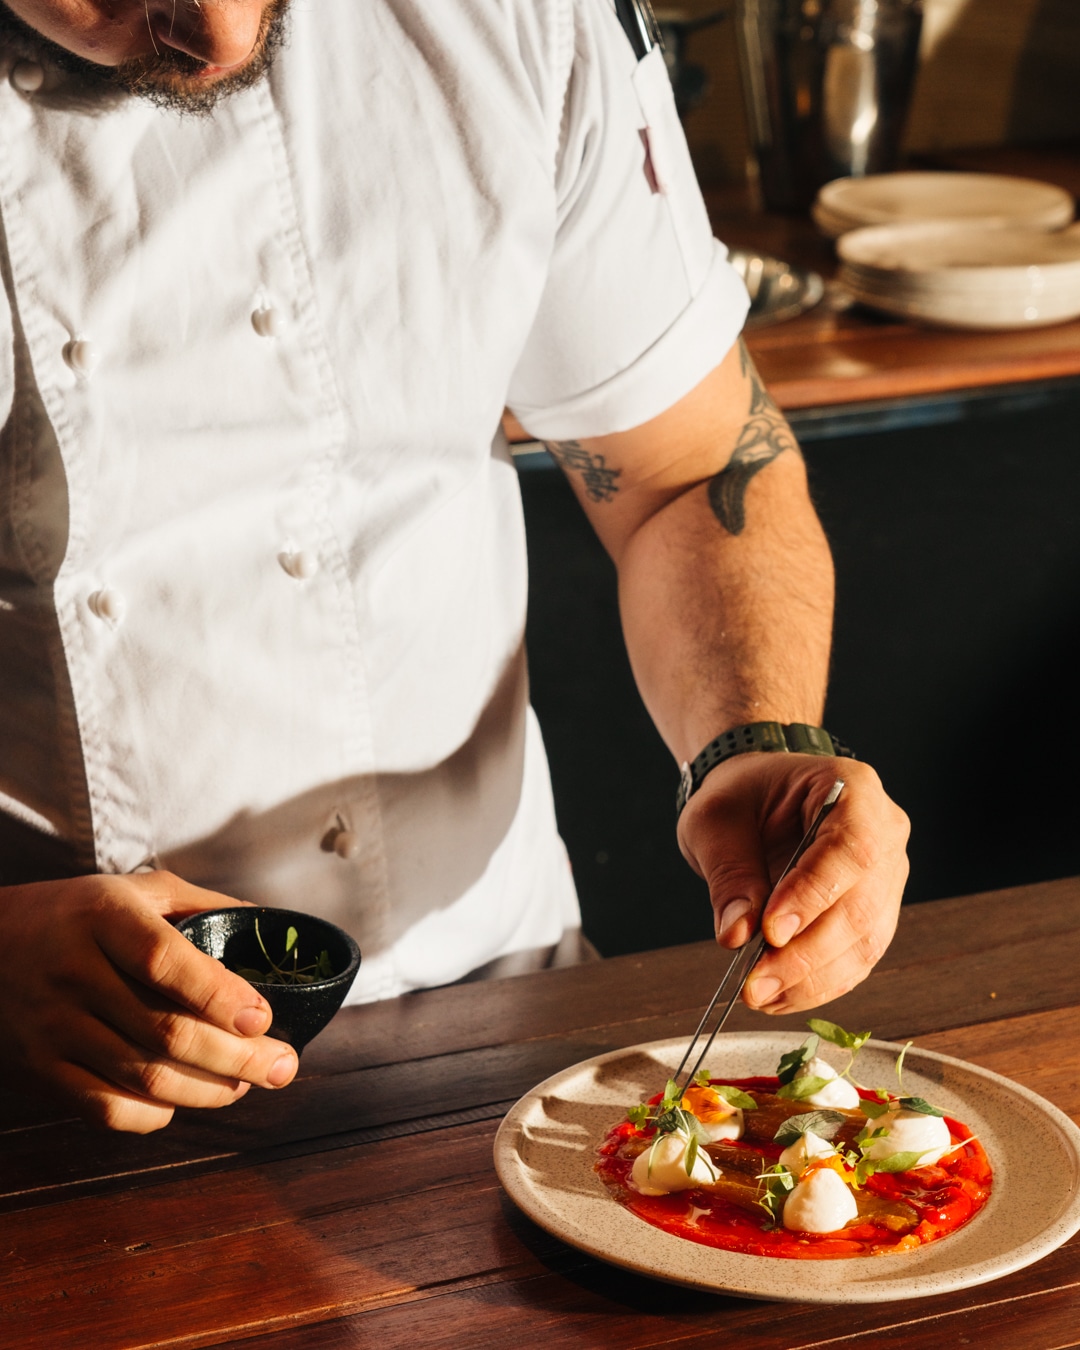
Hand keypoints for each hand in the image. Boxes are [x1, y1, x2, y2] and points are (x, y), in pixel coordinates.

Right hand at [0, 871, 298, 1132]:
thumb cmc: (75, 914)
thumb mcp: (134, 889)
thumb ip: (200, 904)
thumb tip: (268, 926)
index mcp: (103, 918)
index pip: (165, 962)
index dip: (220, 995)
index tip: (264, 1018)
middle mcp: (74, 973)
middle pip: (165, 1032)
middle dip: (238, 1057)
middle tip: (283, 1066)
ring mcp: (53, 1026)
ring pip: (144, 1078)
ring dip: (209, 1091)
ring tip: (247, 1083)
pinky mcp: (41, 1069)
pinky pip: (106, 1109)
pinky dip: (156, 1114)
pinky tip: (186, 1100)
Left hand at [677, 753, 909, 1013]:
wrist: (757, 800)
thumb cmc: (741, 796)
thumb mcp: (716, 820)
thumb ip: (729, 873)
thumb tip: (737, 934)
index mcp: (854, 789)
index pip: (851, 848)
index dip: (815, 895)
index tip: (771, 931)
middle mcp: (884, 833)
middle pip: (862, 905)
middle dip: (806, 954)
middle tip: (754, 982)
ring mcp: (887, 876)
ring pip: (864, 942)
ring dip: (811, 978)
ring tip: (759, 994)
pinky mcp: (875, 913)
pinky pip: (856, 958)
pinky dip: (817, 984)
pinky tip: (777, 995)